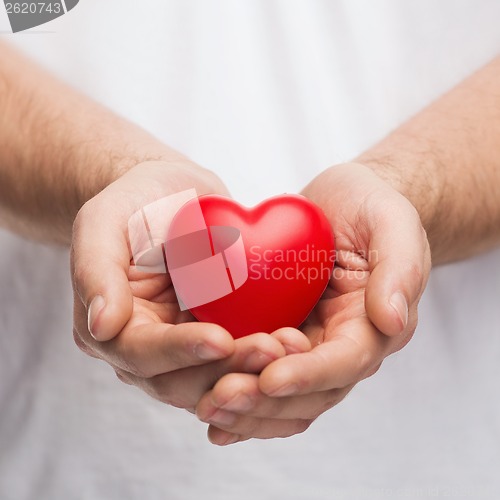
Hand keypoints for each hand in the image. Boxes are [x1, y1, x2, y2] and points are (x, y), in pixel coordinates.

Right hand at [71, 160, 309, 408]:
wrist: (172, 195)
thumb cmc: (134, 201)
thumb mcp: (102, 220)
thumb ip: (95, 270)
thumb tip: (102, 326)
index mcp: (112, 328)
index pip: (142, 354)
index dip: (180, 351)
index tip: (220, 339)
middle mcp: (147, 348)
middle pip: (183, 380)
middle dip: (228, 368)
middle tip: (271, 349)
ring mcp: (184, 345)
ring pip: (217, 378)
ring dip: (253, 369)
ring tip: (289, 347)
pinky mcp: (217, 333)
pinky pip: (240, 355)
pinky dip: (265, 356)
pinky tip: (295, 341)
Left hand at [195, 163, 430, 443]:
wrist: (343, 204)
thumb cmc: (370, 208)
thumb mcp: (392, 223)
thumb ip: (400, 268)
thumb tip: (393, 320)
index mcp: (371, 326)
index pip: (344, 362)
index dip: (308, 374)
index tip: (270, 379)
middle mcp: (339, 345)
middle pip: (308, 393)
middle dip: (265, 401)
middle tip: (221, 397)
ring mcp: (308, 343)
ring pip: (281, 396)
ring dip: (246, 409)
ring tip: (206, 407)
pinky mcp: (279, 332)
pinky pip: (258, 372)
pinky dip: (236, 391)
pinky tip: (205, 405)